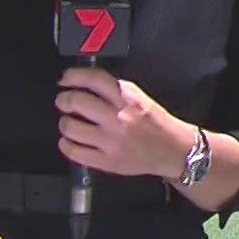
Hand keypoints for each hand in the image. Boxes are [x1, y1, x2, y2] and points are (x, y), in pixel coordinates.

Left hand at [55, 66, 188, 180]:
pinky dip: (66, 144)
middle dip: (64, 100)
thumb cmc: (156, 123)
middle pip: (76, 101)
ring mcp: (111, 142)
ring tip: (70, 122)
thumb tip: (84, 84)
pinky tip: (70, 141)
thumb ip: (114, 90)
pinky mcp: (107, 161)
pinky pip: (74, 152)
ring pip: (71, 128)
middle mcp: (119, 118)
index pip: (94, 79)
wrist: (174, 150)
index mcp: (128, 99)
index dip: (73, 76)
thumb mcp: (139, 97)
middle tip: (64, 102)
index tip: (65, 80)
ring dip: (65, 123)